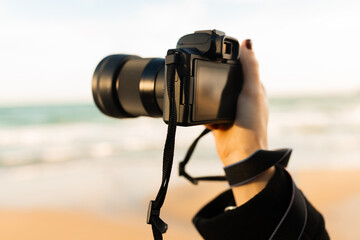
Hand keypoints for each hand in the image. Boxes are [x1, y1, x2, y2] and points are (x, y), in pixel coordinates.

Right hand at [207, 39, 267, 165]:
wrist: (239, 154)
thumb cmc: (251, 124)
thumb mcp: (251, 92)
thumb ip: (249, 68)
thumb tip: (248, 42)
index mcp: (254, 90)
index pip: (244, 68)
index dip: (234, 58)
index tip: (221, 51)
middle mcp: (243, 99)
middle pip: (227, 81)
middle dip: (216, 76)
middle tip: (204, 68)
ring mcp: (231, 111)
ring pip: (216, 96)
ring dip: (208, 94)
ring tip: (199, 88)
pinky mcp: (219, 122)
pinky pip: (208, 111)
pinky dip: (203, 110)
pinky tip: (199, 109)